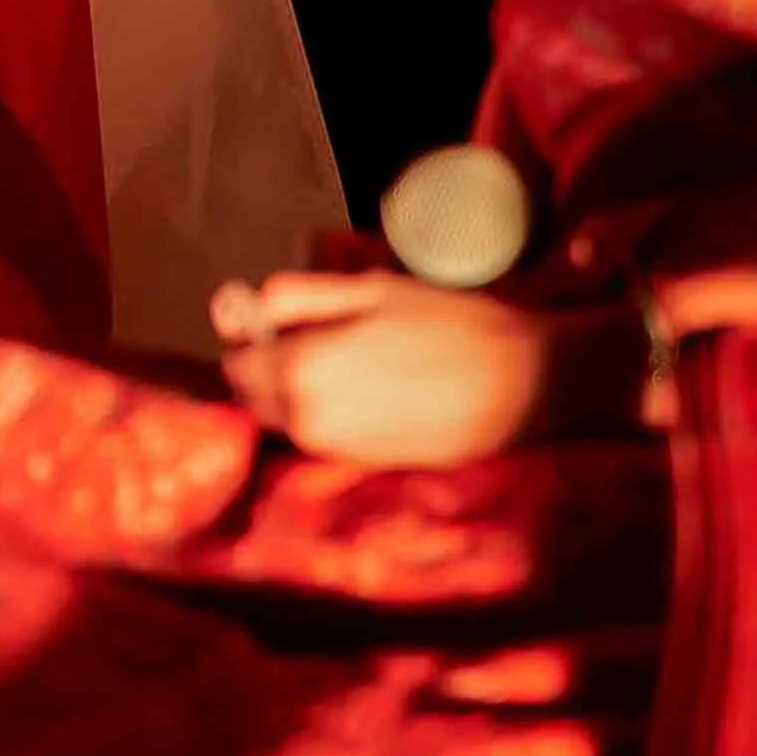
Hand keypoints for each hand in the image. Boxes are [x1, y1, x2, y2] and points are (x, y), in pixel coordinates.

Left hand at [207, 270, 548, 467]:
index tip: (282, 322)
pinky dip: (329, 414)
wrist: (520, 385)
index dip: (254, 338)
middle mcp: (305, 419)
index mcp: (298, 369)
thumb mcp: (370, 290)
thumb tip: (243, 304)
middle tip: (320, 338)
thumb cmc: (449, 326)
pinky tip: (373, 391)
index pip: (236, 362)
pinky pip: (321, 437)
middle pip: (255, 396)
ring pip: (286, 419)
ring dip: (299, 392)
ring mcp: (333, 449)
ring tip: (354, 362)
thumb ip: (297, 296)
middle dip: (271, 368)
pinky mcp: (361, 465)